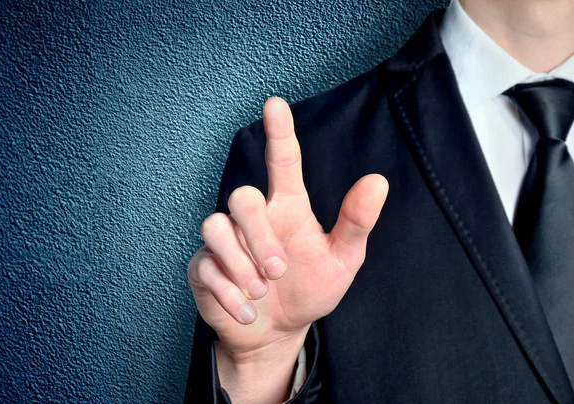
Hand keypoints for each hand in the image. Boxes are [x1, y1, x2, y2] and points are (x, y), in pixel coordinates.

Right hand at [188, 97, 387, 399]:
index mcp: (288, 208)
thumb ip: (356, 222)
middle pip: (243, 197)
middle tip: (278, 271)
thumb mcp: (342, 261)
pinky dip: (230, 294)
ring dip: (241, 264)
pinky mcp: (205, 267)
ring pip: (215, 226)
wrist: (277, 333)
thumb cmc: (309, 290)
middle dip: (259, 236)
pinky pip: (207, 266)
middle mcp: (254, 219)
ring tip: (261, 291)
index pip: (282, 161)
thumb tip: (378, 180)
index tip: (275, 103)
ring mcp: (226, 242)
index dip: (279, 132)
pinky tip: (248, 311)